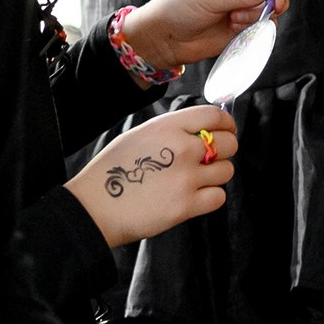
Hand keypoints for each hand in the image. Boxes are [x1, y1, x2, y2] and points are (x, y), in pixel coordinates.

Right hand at [66, 105, 238, 246]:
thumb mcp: (139, 135)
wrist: (95, 208)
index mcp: (168, 127)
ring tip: (196, 180)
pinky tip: (194, 197)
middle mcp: (182, 149)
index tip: (227, 130)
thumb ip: (171, 130)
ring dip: (216, 175)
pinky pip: (219, 197)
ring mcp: (186, 178)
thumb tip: (198, 131)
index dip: (226, 124)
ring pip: (226, 171)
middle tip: (211, 159)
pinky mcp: (186, 206)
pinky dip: (211, 197)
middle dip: (224, 150)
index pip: (214, 116)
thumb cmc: (113, 171)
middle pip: (229, 143)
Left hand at [122, 0, 293, 75]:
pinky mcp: (248, 23)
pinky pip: (267, 22)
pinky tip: (235, 27)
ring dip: (262, 12)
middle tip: (274, 4)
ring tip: (236, 18)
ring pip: (276, 3)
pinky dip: (257, 26)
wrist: (166, 38)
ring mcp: (248, 2)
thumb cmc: (179, 6)